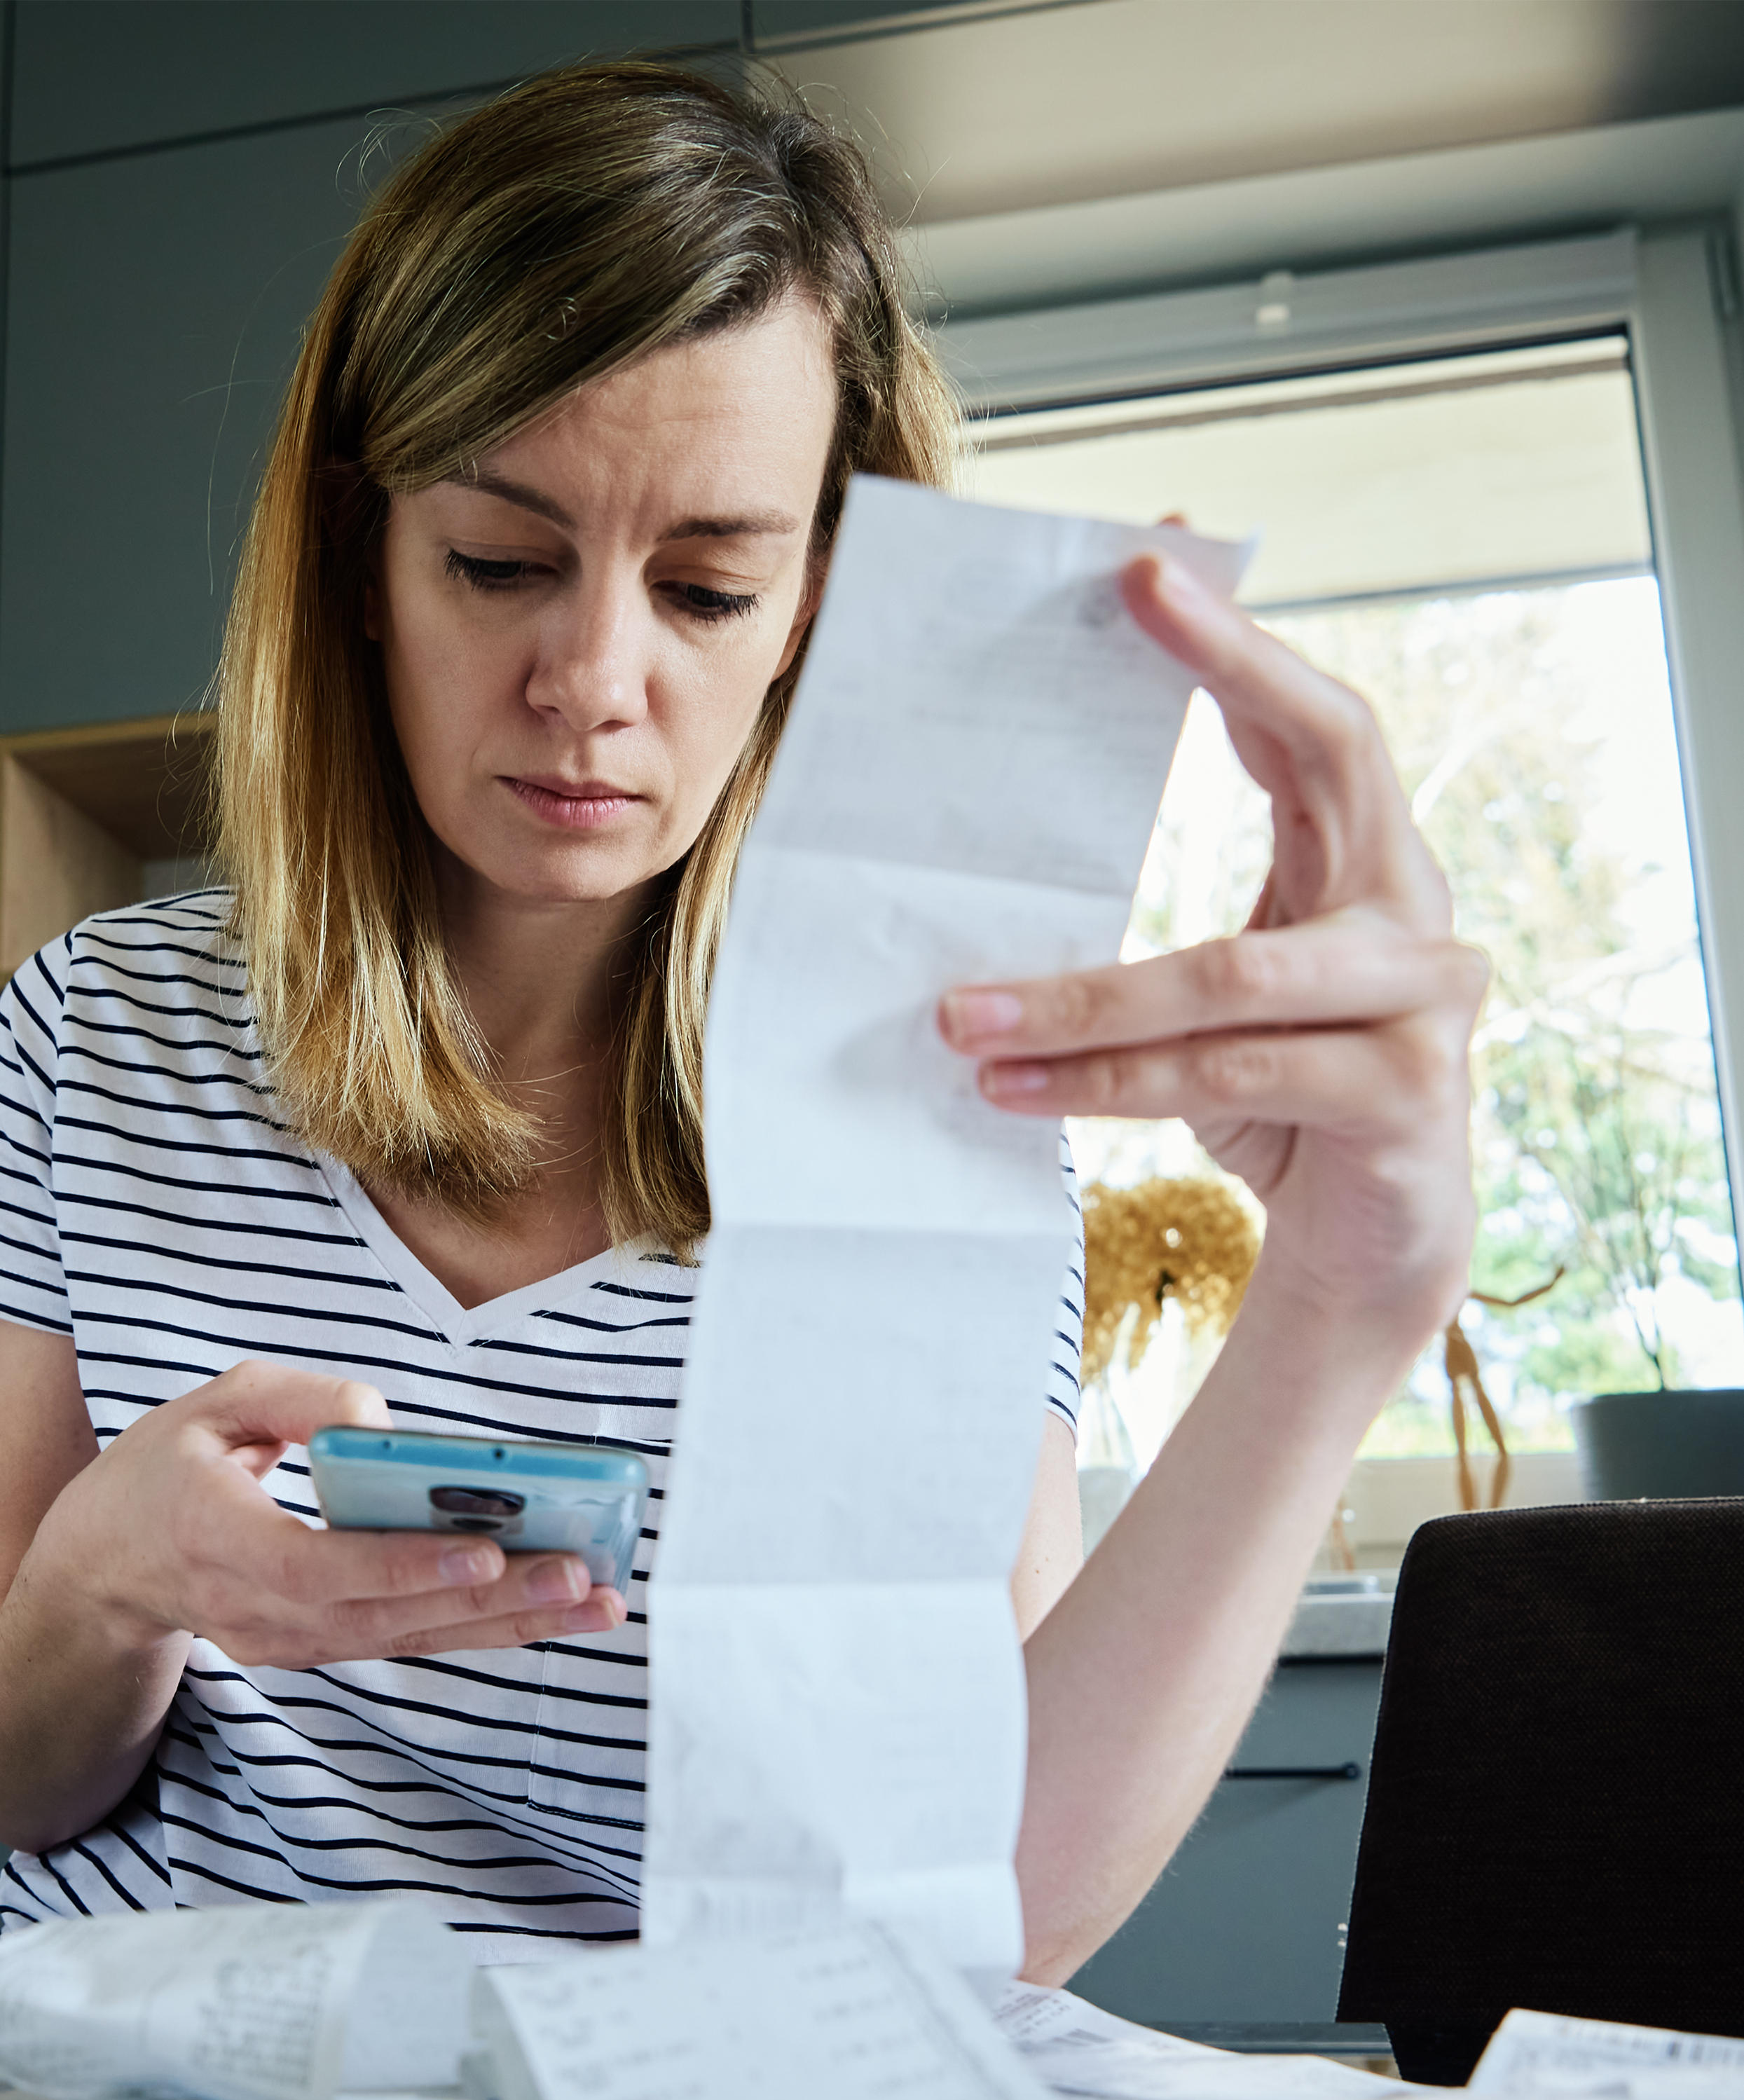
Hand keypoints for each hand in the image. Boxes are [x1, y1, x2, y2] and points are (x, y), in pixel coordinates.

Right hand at [19, 1360, 623, 1667]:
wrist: (106, 1567)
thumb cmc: (164, 1471)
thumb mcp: (212, 1404)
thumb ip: (296, 1401)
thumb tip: (380, 1423)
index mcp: (222, 1542)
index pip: (323, 1570)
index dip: (406, 1566)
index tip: (484, 1553)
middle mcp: (260, 1612)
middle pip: (390, 1617)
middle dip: (494, 1602)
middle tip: (584, 1580)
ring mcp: (291, 1643)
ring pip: (412, 1640)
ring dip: (510, 1624)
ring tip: (596, 1602)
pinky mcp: (320, 1649)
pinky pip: (407, 1642)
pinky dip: (481, 1628)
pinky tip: (551, 1611)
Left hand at [937, 551, 1488, 1357]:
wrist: (1369, 1247)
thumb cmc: (1275, 1096)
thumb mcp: (1215, 993)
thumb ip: (1162, 915)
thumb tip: (1007, 857)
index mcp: (1367, 866)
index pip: (1317, 724)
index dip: (1241, 643)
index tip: (1146, 569)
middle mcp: (1413, 912)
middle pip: (1332, 767)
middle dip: (1225, 681)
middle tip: (1114, 623)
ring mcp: (1426, 1002)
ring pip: (1230, 973)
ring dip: (1078, 998)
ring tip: (958, 1015)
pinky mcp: (1401, 1097)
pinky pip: (1228, 1071)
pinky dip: (1106, 1083)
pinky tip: (1012, 1091)